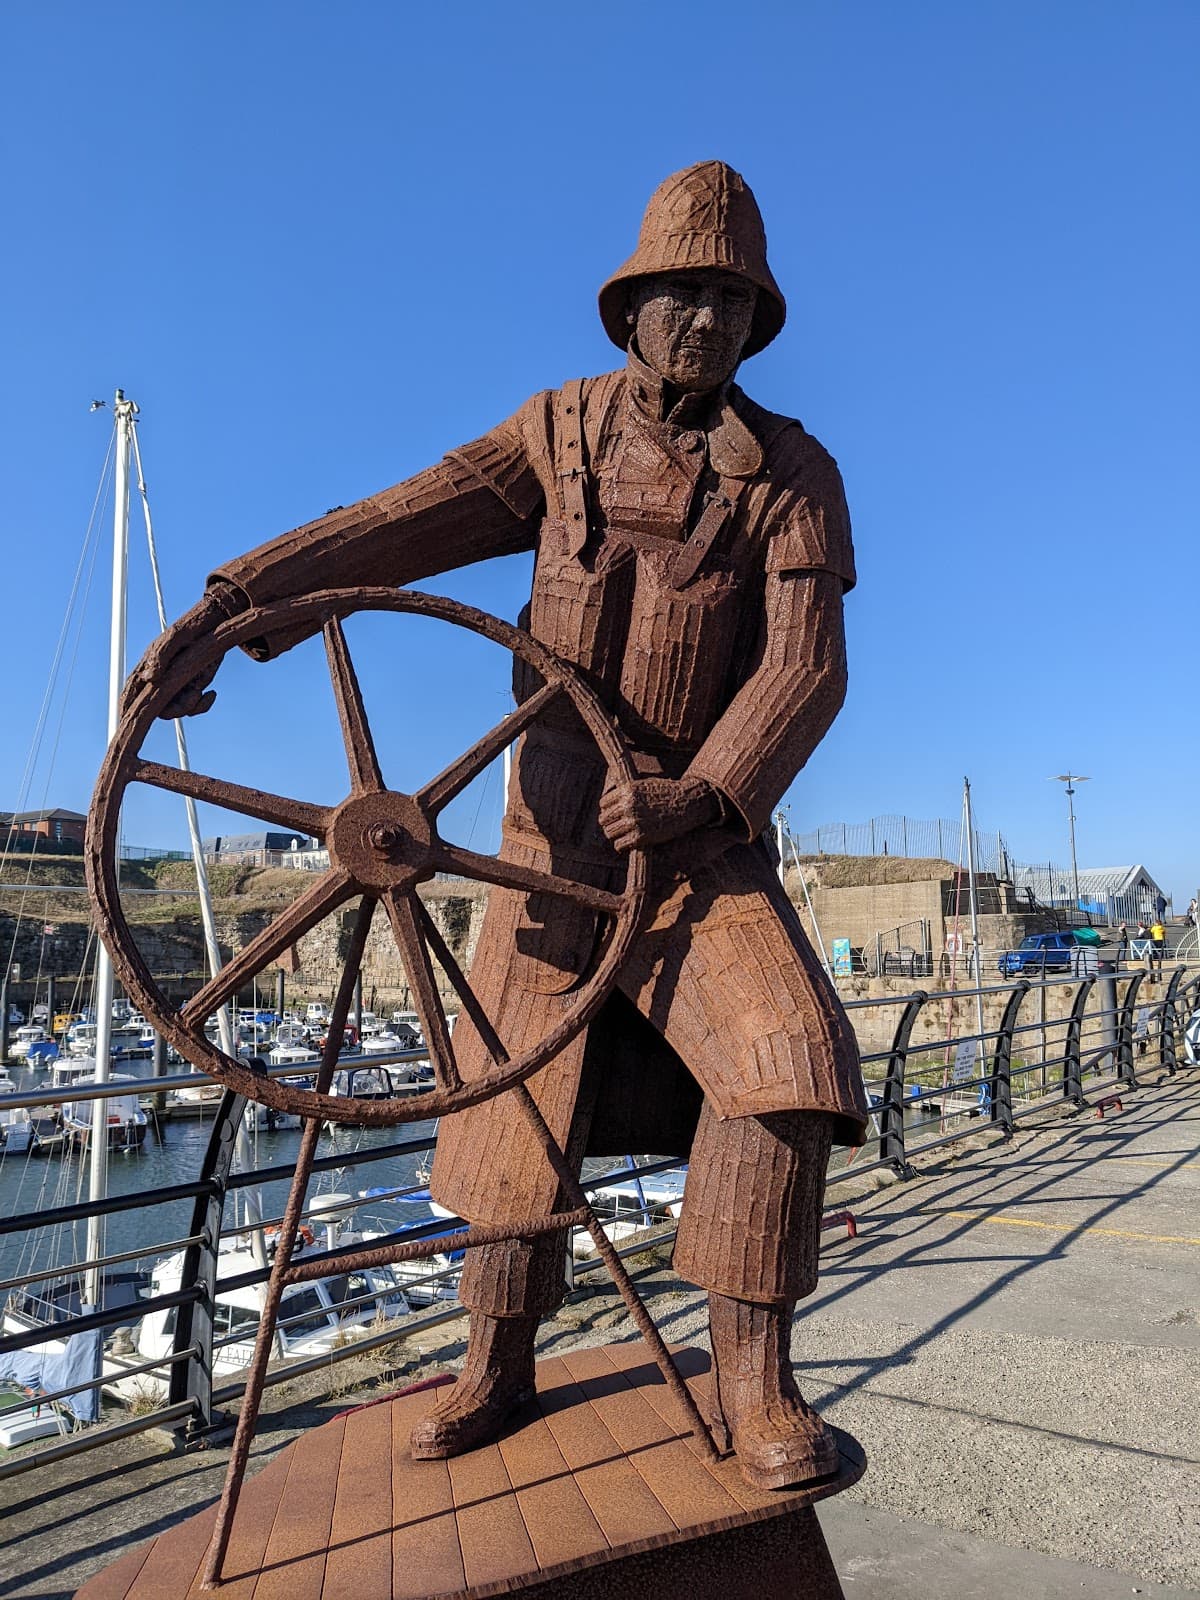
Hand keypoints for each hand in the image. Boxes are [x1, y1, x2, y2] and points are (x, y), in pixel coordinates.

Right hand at [121, 587, 242, 721]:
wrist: (218, 623)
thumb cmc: (192, 626)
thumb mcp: (175, 636)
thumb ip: (160, 654)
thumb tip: (149, 678)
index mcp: (148, 666)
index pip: (130, 692)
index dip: (125, 709)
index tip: (127, 722)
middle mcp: (160, 679)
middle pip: (154, 708)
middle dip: (172, 708)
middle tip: (192, 696)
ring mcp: (177, 684)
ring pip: (175, 710)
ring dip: (189, 706)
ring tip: (201, 691)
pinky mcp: (193, 687)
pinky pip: (193, 707)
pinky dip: (203, 705)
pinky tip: (212, 693)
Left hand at [598, 775, 722, 851]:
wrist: (688, 802)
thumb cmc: (668, 792)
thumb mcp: (644, 784)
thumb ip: (627, 793)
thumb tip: (612, 804)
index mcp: (627, 790)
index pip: (603, 803)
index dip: (609, 809)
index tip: (616, 814)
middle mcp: (628, 806)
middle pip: (604, 819)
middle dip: (610, 823)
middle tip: (619, 826)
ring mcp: (634, 821)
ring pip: (609, 833)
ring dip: (616, 835)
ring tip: (624, 835)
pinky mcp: (641, 836)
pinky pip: (619, 845)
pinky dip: (622, 846)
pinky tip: (629, 843)